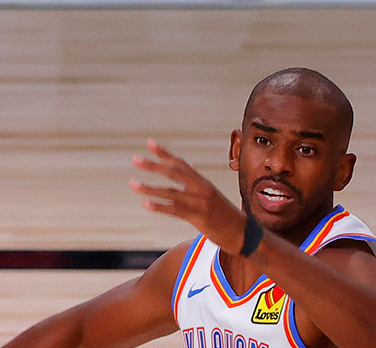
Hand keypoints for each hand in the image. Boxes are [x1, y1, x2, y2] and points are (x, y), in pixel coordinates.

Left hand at [131, 138, 246, 254]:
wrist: (242, 233)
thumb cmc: (224, 214)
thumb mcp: (211, 195)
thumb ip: (196, 184)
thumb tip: (186, 170)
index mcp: (202, 182)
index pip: (181, 163)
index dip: (165, 153)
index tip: (149, 143)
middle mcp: (201, 188)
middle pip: (173, 173)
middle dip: (153, 165)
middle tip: (135, 159)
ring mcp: (199, 202)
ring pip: (170, 192)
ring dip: (149, 188)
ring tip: (132, 183)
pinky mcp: (199, 217)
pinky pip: (175, 210)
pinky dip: (159, 206)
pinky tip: (145, 204)